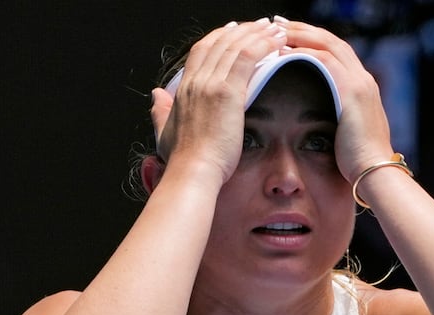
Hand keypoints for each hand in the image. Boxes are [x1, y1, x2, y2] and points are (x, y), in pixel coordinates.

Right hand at [151, 19, 290, 184]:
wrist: (192, 171)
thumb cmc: (183, 160)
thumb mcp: (164, 131)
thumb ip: (161, 111)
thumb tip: (156, 95)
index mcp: (184, 89)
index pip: (201, 51)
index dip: (218, 37)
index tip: (233, 30)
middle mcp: (196, 81)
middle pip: (220, 43)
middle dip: (243, 30)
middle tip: (261, 24)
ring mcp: (211, 84)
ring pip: (236, 46)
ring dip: (258, 33)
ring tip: (275, 28)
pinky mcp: (228, 92)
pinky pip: (248, 57)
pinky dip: (264, 45)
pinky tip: (278, 41)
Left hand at [264, 20, 395, 184]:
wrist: (374, 173)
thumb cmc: (357, 163)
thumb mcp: (346, 134)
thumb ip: (335, 119)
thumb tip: (317, 120)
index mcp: (362, 87)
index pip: (335, 52)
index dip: (312, 40)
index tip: (288, 35)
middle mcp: (363, 79)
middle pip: (331, 41)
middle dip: (304, 29)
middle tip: (277, 23)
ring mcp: (360, 83)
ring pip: (328, 45)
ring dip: (301, 35)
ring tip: (277, 30)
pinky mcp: (353, 92)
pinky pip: (326, 61)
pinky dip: (304, 53)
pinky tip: (284, 52)